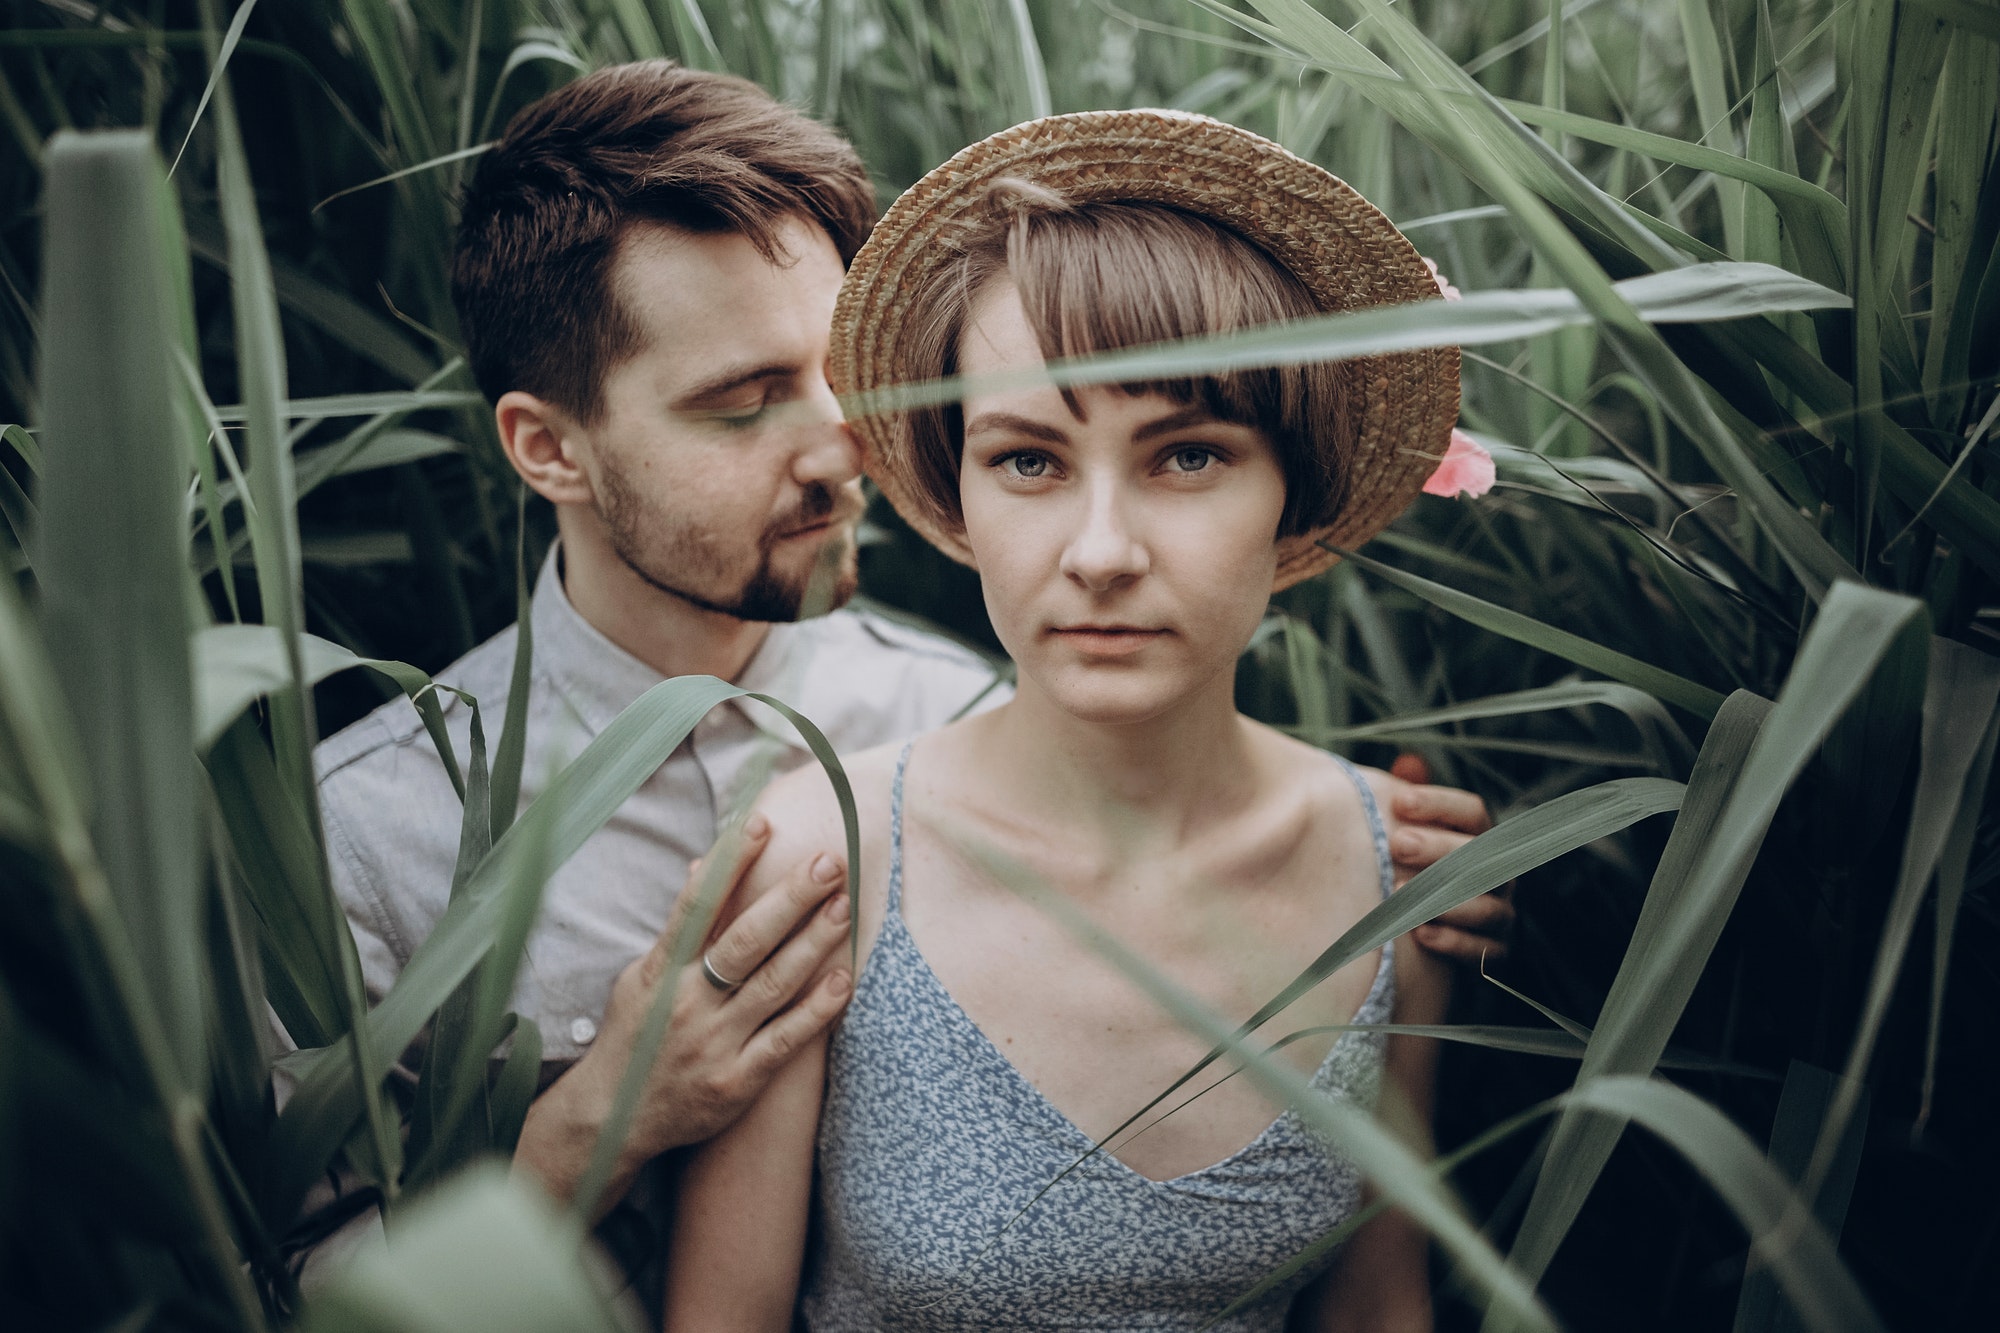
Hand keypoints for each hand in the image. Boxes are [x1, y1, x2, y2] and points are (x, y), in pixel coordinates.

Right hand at [513, 813, 851, 1217]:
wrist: (613, 1120)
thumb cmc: (635, 1036)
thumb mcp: (643, 977)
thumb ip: (679, 928)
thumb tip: (704, 866)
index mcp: (661, 971)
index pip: (698, 905)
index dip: (730, 863)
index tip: (763, 823)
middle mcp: (688, 1003)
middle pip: (745, 941)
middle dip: (789, 898)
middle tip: (829, 862)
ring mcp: (714, 1043)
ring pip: (772, 985)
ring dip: (812, 943)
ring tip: (845, 906)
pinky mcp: (736, 1082)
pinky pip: (784, 1040)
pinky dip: (816, 1010)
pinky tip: (843, 979)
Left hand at [1380, 753, 1514, 966]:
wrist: (1418, 938)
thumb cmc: (1413, 871)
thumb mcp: (1409, 831)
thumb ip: (1409, 798)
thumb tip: (1408, 762)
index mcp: (1482, 838)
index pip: (1473, 813)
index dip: (1440, 805)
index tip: (1400, 801)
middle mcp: (1500, 873)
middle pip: (1479, 856)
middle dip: (1438, 848)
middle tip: (1398, 843)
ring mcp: (1501, 914)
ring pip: (1486, 905)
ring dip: (1442, 898)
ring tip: (1397, 892)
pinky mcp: (1494, 952)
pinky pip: (1484, 950)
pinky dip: (1453, 942)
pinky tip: (1420, 933)